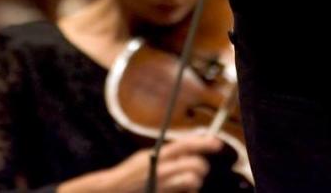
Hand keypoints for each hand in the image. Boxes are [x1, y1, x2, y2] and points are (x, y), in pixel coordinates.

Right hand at [103, 135, 222, 192]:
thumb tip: (187, 148)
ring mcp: (164, 185)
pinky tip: (181, 191)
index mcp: (157, 155)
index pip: (184, 145)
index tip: (216, 143)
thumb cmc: (130, 175)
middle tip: (198, 169)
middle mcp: (162, 169)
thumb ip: (164, 154)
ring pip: (193, 180)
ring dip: (195, 181)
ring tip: (189, 182)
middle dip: (201, 167)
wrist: (113, 190)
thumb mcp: (145, 157)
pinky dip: (187, 192)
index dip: (202, 143)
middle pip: (195, 165)